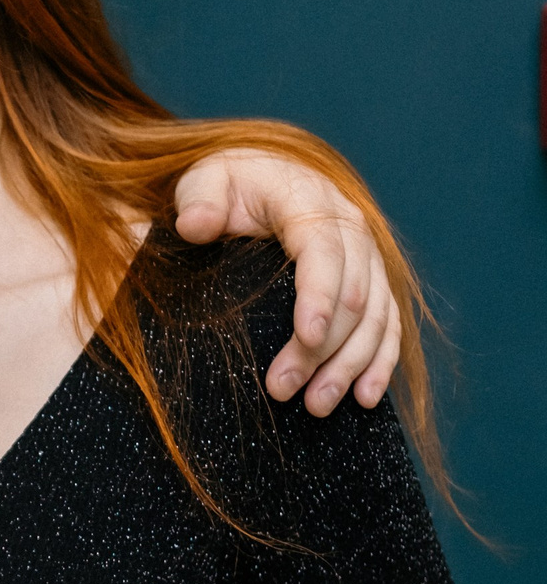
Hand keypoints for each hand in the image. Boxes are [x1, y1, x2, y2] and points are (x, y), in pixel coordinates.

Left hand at [173, 151, 399, 415]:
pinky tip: (364, 398)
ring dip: (351, 365)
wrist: (261, 177)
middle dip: (323, 347)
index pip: (324, 251)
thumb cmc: (229, 183)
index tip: (305, 337)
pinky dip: (380, 362)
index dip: (320, 296)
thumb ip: (199, 199)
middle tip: (283, 389)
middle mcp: (350, 226)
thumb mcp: (205, 179)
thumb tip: (196, 225)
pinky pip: (388, 324)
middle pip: (353, 294)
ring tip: (316, 405)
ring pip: (376, 316)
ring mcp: (367, 256)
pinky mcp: (373, 282)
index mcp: (311, 200)